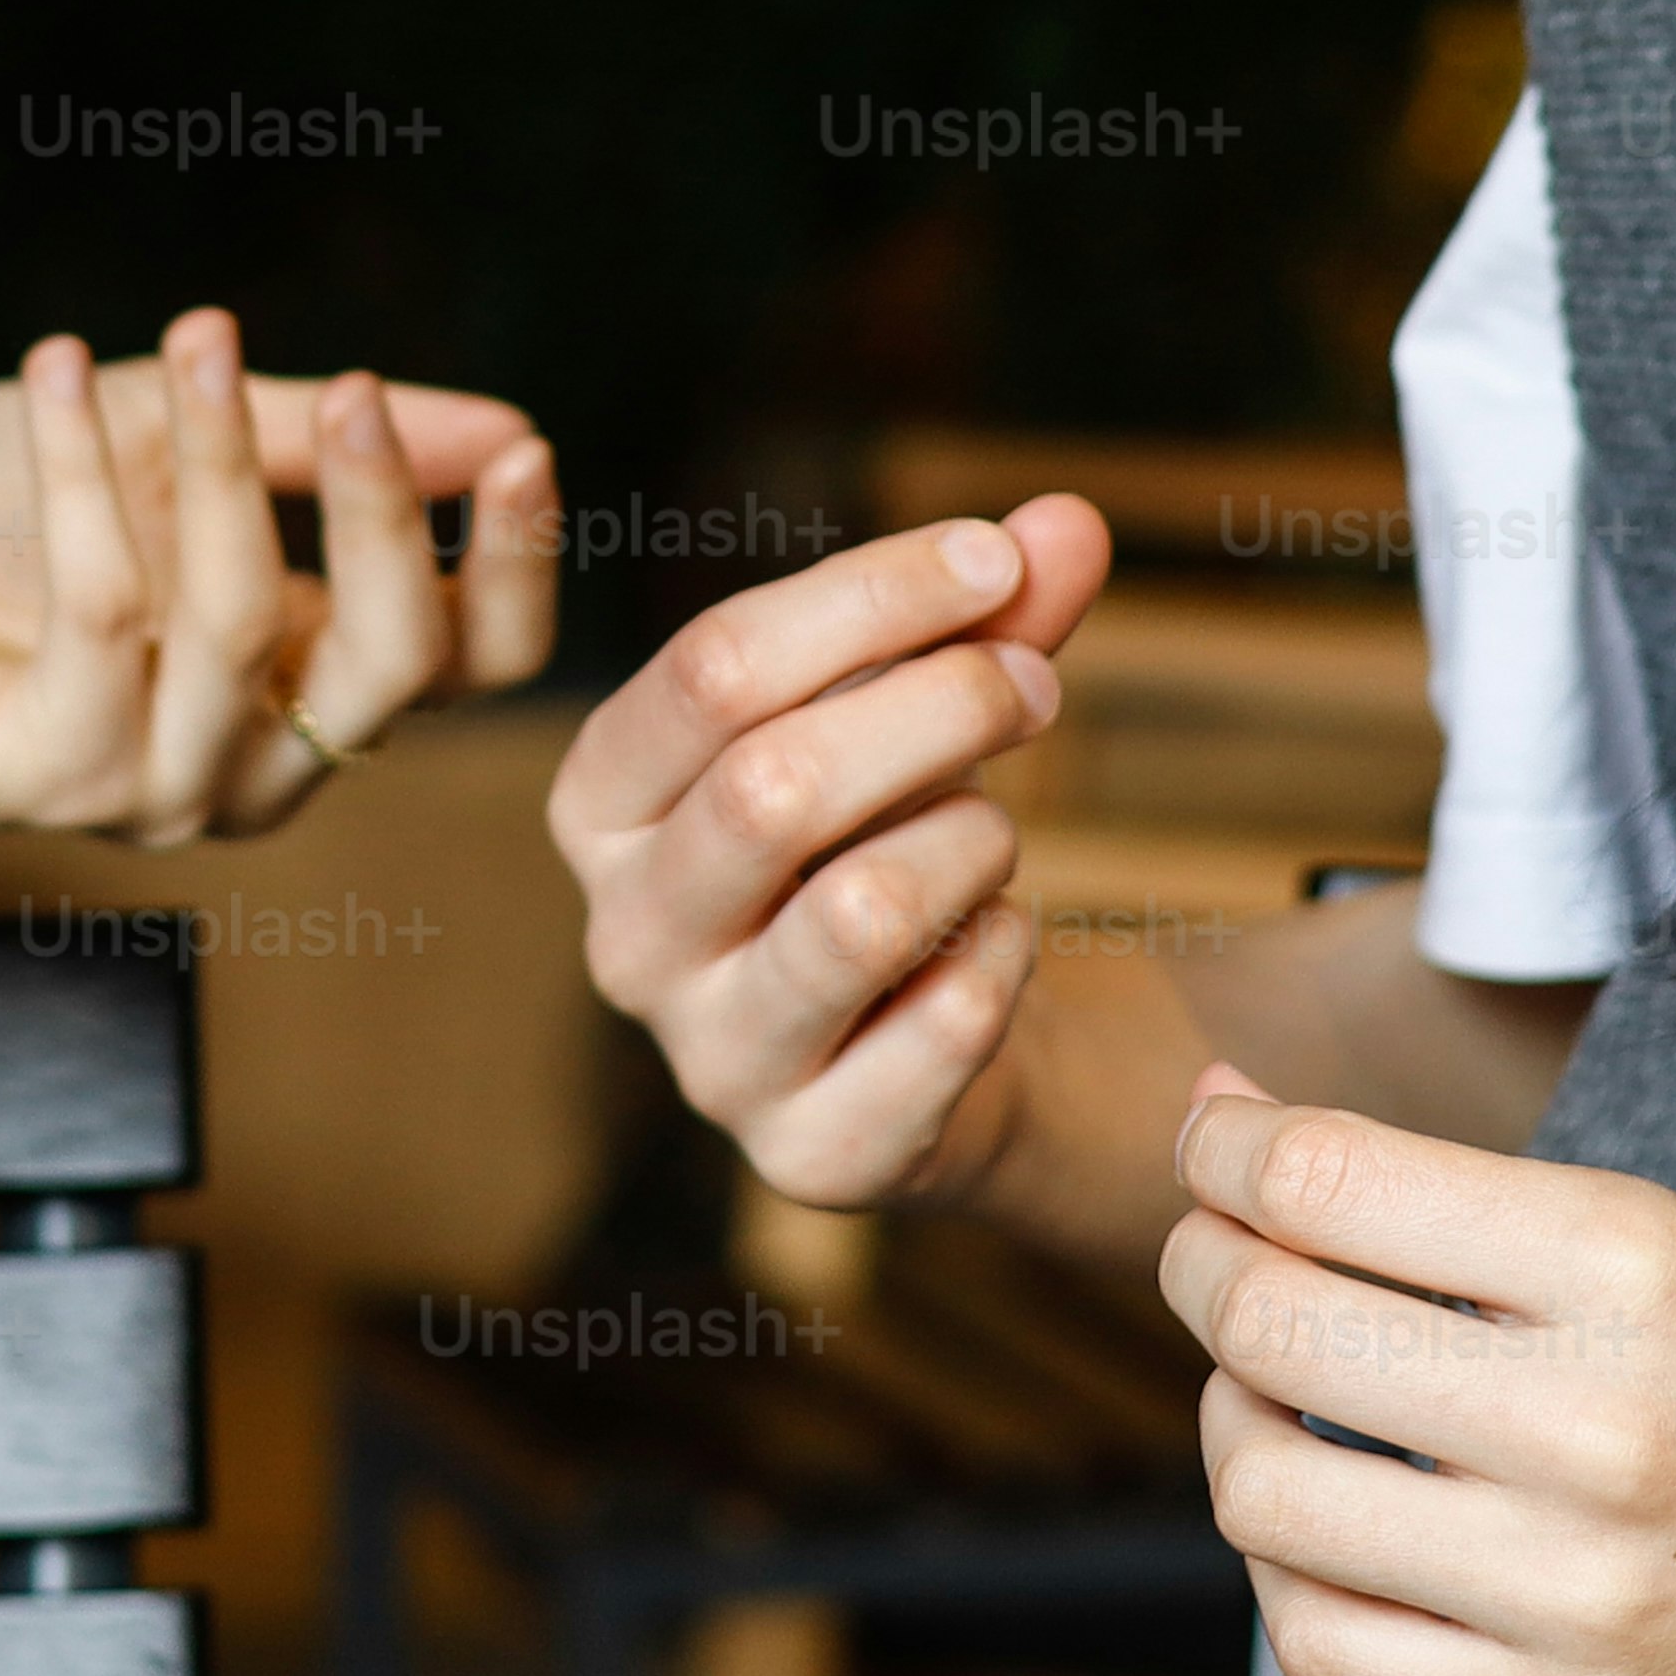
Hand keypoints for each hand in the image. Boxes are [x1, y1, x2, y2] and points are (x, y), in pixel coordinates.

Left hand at [0, 308, 567, 841]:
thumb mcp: (160, 440)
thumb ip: (305, 441)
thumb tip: (499, 422)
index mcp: (309, 681)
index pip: (473, 660)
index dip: (517, 567)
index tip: (522, 446)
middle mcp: (257, 758)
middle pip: (401, 665)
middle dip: (386, 514)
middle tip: (349, 389)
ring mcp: (156, 786)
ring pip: (250, 625)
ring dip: (217, 464)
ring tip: (184, 342)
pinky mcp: (49, 779)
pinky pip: (109, 617)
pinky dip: (88, 480)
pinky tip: (55, 375)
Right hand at [546, 498, 1119, 1206]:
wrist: (927, 1058)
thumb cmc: (892, 840)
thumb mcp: (922, 710)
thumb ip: (988, 616)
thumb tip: (1071, 521)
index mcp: (604, 801)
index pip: (717, 664)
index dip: (875, 595)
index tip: (999, 561)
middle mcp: (625, 935)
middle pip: (775, 784)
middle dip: (942, 708)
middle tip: (1038, 688)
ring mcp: (708, 1060)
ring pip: (859, 910)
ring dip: (973, 843)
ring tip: (996, 836)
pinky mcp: (810, 1154)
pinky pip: (941, 1024)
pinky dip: (1002, 955)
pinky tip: (997, 941)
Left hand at [1159, 1065, 1675, 1675]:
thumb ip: (1453, 1197)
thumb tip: (1232, 1124)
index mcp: (1638, 1265)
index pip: (1329, 1183)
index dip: (1225, 1152)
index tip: (1212, 1146)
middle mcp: (1598, 1427)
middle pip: (1273, 1328)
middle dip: (1204, 1267)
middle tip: (1218, 1255)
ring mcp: (1578, 1593)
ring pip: (1265, 1496)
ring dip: (1229, 1420)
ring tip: (1272, 1394)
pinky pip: (1325, 1645)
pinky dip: (1287, 1566)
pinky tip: (1327, 1515)